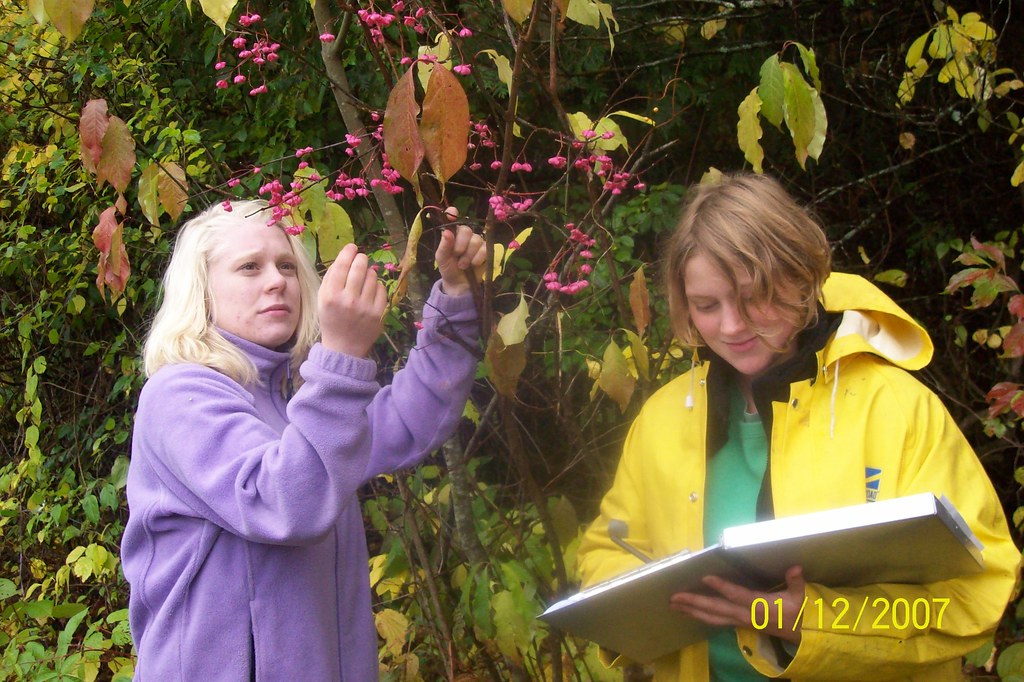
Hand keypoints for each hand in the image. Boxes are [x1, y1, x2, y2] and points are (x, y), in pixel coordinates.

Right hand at [318, 243, 387, 356]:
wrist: (343, 348)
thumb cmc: (331, 320)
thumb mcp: (322, 299)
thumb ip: (331, 277)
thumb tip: (345, 255)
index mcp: (330, 295)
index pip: (341, 265)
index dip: (348, 252)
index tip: (352, 247)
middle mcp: (348, 300)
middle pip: (360, 266)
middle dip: (361, 259)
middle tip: (361, 259)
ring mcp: (365, 307)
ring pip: (372, 276)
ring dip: (369, 273)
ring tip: (364, 279)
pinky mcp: (379, 313)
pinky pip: (382, 289)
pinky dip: (377, 286)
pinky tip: (370, 291)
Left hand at [436, 221, 485, 296]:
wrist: (459, 284)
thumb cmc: (448, 268)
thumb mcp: (441, 258)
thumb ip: (444, 245)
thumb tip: (447, 232)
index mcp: (453, 233)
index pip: (453, 218)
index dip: (452, 214)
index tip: (452, 212)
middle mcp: (465, 235)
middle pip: (467, 230)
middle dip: (460, 245)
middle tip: (456, 255)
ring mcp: (477, 242)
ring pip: (476, 240)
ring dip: (468, 255)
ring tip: (463, 265)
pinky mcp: (486, 250)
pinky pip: (485, 248)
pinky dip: (478, 258)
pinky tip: (473, 264)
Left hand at [668, 565, 805, 643]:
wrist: (799, 634)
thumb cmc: (797, 611)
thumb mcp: (799, 596)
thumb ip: (796, 582)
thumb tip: (796, 568)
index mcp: (758, 605)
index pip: (737, 596)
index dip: (722, 587)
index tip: (706, 577)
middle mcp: (745, 614)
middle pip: (716, 609)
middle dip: (694, 602)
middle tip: (674, 597)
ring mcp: (739, 621)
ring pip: (712, 617)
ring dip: (692, 611)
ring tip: (674, 605)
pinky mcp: (737, 623)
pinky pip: (715, 621)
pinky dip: (700, 615)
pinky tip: (688, 611)